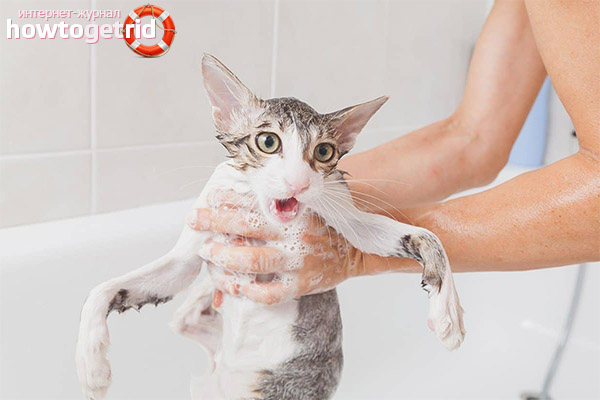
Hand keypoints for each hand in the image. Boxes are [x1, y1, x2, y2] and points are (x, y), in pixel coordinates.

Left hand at [187, 191, 363, 303]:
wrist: (355, 250)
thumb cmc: (325, 225)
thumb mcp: (308, 204)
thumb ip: (282, 200)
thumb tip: (246, 191)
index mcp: (295, 212)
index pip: (256, 201)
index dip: (230, 198)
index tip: (211, 196)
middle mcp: (294, 234)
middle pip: (247, 227)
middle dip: (215, 222)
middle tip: (194, 220)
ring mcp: (297, 261)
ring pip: (253, 261)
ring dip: (224, 257)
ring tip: (208, 252)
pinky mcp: (301, 285)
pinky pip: (270, 293)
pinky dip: (248, 292)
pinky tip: (233, 287)